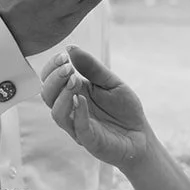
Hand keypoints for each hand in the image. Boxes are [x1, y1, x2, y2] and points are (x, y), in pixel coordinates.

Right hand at [40, 46, 148, 170]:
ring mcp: (78, 126)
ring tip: (74, 81)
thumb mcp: (111, 82)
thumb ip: (92, 68)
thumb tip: (70, 48)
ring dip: (62, 96)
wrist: (141, 136)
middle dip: (54, 80)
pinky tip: (82, 100)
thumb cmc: (125, 109)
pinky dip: (78, 113)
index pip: (49, 81)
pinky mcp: (90, 141)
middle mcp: (71, 110)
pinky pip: (78, 128)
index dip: (51, 68)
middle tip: (68, 68)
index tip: (62, 56)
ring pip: (57, 114)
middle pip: (47, 96)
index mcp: (74, 93)